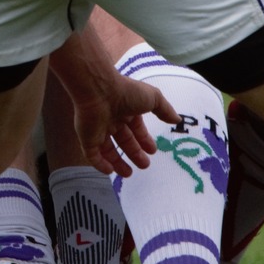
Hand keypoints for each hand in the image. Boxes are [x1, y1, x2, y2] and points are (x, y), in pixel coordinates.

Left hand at [54, 58, 175, 177]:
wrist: (98, 89)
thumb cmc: (126, 92)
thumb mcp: (153, 98)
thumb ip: (165, 110)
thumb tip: (177, 120)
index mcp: (126, 110)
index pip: (136, 128)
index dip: (144, 139)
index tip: (153, 151)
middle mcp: (112, 119)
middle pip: (123, 140)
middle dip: (134, 153)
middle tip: (144, 165)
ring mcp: (98, 129)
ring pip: (108, 150)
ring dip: (117, 162)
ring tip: (128, 174)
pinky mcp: (86, 138)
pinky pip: (92, 154)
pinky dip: (100, 164)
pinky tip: (110, 171)